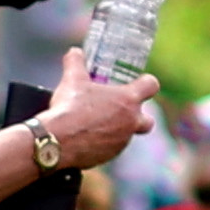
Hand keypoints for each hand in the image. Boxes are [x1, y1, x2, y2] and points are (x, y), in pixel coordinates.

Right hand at [35, 48, 150, 162]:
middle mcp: (130, 123)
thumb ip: (75, 62)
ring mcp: (121, 142)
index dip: (147, 82)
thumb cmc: (70, 107)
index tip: (139, 82)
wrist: (57, 141)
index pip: (152, 86)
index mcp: (127, 100)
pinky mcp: (109, 157)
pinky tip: (85, 137)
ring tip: (94, 122)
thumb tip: (74, 52)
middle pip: (149, 121)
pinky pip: (111, 148)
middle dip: (138, 116)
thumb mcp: (71, 79)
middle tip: (121, 110)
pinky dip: (103, 143)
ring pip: (126, 135)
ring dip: (116, 129)